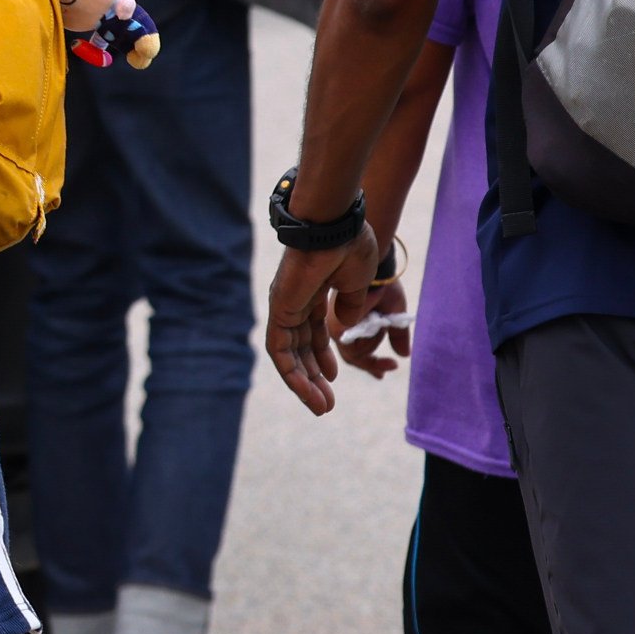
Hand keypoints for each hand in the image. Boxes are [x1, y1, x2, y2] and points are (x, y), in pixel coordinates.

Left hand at [263, 236, 385, 414]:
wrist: (334, 226)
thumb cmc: (348, 246)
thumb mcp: (355, 283)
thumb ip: (348, 306)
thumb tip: (345, 324)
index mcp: (313, 293)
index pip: (313, 333)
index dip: (323, 357)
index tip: (333, 377)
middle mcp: (295, 302)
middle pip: (301, 347)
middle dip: (313, 377)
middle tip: (326, 404)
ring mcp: (284, 306)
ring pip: (289, 354)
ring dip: (303, 383)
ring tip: (321, 407)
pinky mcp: (279, 310)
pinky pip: (280, 349)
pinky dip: (291, 373)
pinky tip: (307, 391)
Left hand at [334, 274, 413, 378]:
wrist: (378, 272)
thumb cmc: (384, 285)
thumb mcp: (394, 314)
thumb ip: (397, 335)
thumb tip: (404, 355)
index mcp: (348, 324)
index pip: (355, 352)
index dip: (372, 364)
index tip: (392, 366)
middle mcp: (339, 327)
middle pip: (354, 357)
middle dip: (373, 364)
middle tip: (392, 366)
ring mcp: (335, 328)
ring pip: (356, 355)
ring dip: (375, 343)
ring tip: (382, 321)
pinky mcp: (337, 327)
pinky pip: (355, 347)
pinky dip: (371, 340)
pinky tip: (379, 323)